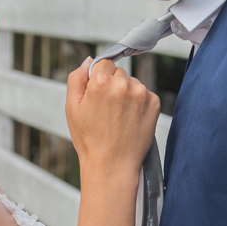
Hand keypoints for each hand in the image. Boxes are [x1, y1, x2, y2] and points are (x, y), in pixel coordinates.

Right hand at [66, 58, 159, 177]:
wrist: (112, 165)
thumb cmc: (89, 139)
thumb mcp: (72, 108)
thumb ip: (76, 79)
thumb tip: (88, 60)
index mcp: (100, 81)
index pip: (103, 63)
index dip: (99, 79)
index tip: (98, 95)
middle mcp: (123, 83)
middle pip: (119, 72)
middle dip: (113, 85)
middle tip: (108, 110)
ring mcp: (141, 93)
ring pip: (133, 83)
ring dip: (127, 94)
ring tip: (119, 117)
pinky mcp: (154, 102)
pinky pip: (145, 94)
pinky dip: (139, 103)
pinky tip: (131, 119)